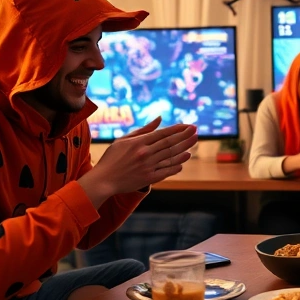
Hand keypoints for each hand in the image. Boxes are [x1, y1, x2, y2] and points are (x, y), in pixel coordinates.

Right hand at [80, 117, 198, 205]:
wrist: (104, 180)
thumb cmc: (112, 158)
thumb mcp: (124, 140)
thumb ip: (143, 130)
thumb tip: (160, 119)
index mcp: (138, 142)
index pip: (163, 134)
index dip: (177, 129)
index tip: (188, 126)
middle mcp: (144, 154)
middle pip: (169, 144)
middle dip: (184, 137)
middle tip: (196, 132)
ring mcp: (147, 167)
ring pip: (170, 157)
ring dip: (183, 150)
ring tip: (193, 144)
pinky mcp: (148, 178)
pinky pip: (166, 171)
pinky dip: (176, 166)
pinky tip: (183, 160)